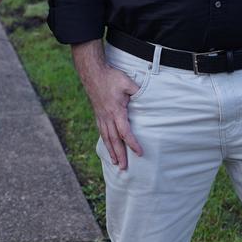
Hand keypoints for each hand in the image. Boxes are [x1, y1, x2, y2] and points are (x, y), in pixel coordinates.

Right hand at [71, 41, 142, 170]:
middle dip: (120, 155)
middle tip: (124, 168)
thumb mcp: (127, 82)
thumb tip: (148, 97)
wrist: (93, 73)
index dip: (132, 144)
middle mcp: (107, 117)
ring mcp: (101, 117)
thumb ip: (138, 91)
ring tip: (115, 163)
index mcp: (116, 111)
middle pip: (114, 140)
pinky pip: (102, 132)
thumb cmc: (111, 77)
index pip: (125, 132)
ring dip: (111, 151)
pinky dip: (105, 142)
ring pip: (107, 138)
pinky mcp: (98, 114)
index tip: (139, 153)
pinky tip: (108, 147)